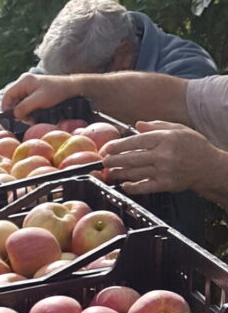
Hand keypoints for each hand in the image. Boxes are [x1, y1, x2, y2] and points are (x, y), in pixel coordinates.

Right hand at [2, 73, 80, 122]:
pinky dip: (28, 110)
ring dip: (23, 112)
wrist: (71, 87)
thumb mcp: (39, 100)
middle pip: (12, 100)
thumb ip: (24, 107)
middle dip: (17, 111)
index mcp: (23, 81)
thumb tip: (15, 115)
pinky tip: (34, 114)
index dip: (6, 108)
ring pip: (18, 103)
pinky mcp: (32, 92)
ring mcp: (28, 87)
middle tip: (27, 119)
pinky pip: (25, 103)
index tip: (13, 118)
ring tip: (32, 118)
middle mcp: (23, 83)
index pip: (7, 96)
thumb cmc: (56, 92)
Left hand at [102, 121, 220, 194]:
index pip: (136, 141)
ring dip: (119, 173)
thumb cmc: (194, 146)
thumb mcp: (179, 129)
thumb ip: (156, 126)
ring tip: (109, 172)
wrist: (210, 167)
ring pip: (135, 172)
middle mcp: (164, 155)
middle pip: (132, 158)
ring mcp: (165, 171)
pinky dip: (132, 187)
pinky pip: (144, 187)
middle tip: (103, 161)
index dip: (118, 145)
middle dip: (113, 160)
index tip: (107, 148)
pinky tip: (124, 185)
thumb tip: (136, 125)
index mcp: (165, 139)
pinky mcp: (166, 184)